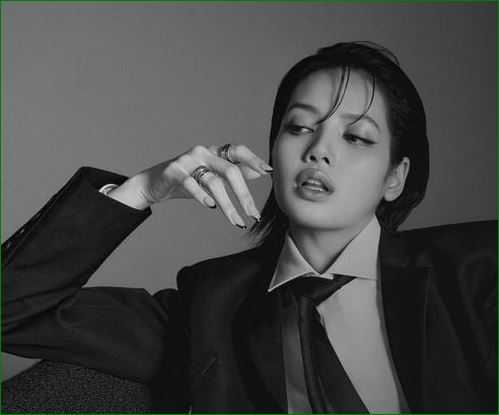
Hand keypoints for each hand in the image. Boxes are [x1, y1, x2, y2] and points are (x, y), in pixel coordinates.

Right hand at [109, 144, 272, 227]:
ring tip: (236, 221)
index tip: (268, 172)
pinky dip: (202, 195)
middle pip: (230, 171)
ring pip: (213, 182)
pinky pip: (191, 183)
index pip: (237, 150)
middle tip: (253, 215)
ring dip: (228, 205)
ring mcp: (187, 160)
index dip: (253, 159)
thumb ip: (234, 172)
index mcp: (214, 152)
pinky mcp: (174, 171)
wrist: (155, 183)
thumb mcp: (212, 176)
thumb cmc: (188, 179)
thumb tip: (259, 172)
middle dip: (244, 195)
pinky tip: (211, 206)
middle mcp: (203, 152)